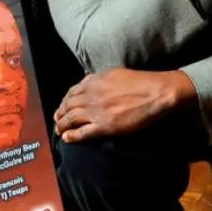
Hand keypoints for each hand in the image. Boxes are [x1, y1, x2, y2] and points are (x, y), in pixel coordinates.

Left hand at [54, 69, 195, 142]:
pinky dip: (72, 136)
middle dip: (60, 113)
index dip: (65, 99)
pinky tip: (66, 138)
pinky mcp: (105, 126)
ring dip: (61, 124)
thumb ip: (98, 78)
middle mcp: (92, 96)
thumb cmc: (139, 81)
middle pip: (68, 105)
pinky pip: (83, 132)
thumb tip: (87, 80)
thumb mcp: (115, 72)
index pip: (72, 91)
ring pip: (71, 119)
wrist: (154, 93)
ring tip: (58, 129)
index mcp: (94, 82)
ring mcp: (97, 112)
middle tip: (56, 118)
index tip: (63, 104)